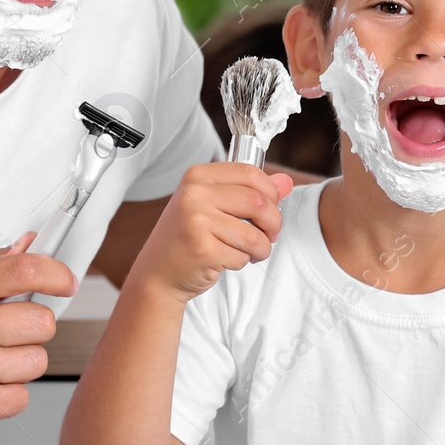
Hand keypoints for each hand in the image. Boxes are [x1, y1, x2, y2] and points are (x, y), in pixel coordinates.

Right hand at [0, 232, 77, 444]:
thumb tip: (23, 247)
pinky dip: (6, 396)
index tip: (65, 281)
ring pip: (36, 361)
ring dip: (19, 366)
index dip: (55, 273)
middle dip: (31, 330)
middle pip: (41, 321)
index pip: (22, 270)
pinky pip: (21, 397)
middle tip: (8, 334)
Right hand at [133, 162, 293, 303]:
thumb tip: (286, 182)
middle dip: (273, 224)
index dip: (271, 193)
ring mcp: (196, 221)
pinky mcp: (203, 249)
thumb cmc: (187, 236)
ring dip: (261, 249)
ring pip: (255, 235)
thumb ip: (250, 191)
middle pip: (259, 202)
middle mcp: (194, 194)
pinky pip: (242, 255)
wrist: (158, 271)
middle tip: (268, 235)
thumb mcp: (214, 205)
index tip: (271, 207)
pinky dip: (243, 262)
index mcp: (198, 176)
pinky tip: (227, 259)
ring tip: (249, 251)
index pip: (250, 173)